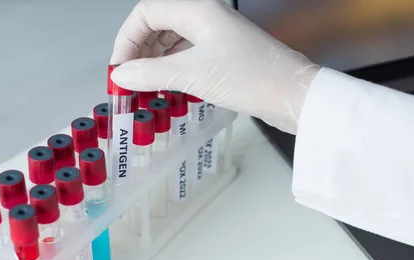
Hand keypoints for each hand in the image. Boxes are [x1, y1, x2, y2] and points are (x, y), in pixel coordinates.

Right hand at [110, 0, 319, 133]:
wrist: (293, 95)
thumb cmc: (252, 78)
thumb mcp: (193, 75)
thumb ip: (151, 74)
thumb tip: (120, 76)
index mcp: (197, 9)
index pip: (147, 13)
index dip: (127, 39)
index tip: (119, 68)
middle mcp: (206, 16)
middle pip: (158, 24)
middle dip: (139, 50)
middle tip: (129, 79)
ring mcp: (217, 34)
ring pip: (173, 40)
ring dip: (154, 62)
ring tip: (145, 86)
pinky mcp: (225, 53)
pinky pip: (188, 54)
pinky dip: (172, 68)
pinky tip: (167, 86)